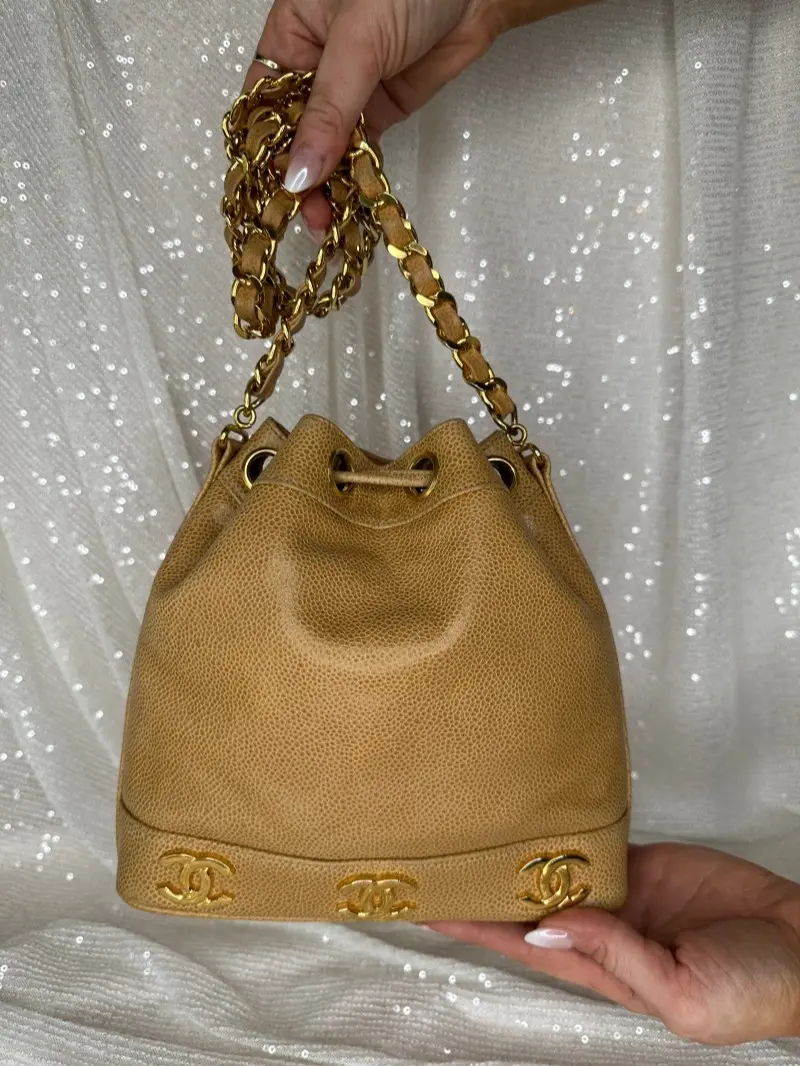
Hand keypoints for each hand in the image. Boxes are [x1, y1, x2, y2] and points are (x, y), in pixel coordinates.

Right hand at [245, 0, 600, 233]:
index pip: (263, 100)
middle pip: (293, 132)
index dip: (264, 146)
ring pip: (326, 148)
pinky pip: (359, 151)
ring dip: (325, 187)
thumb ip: (329, 110)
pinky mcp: (381, 111)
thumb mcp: (359, 42)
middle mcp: (314, 65)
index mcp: (291, 34)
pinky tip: (348, 206)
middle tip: (304, 215)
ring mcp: (350, 91)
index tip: (270, 190)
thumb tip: (298, 173)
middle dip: (296, 177)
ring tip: (326, 224)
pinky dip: (354, 179)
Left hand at [430, 843, 799, 1045]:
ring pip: (553, 868)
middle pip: (524, 903)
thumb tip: (549, 926)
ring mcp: (620, 893)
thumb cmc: (753, 991)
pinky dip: (560, 832)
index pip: (519, 945)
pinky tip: (529, 817)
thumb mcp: (682, 994)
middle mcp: (599, 930)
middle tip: (429, 857)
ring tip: (466, 829)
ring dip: (515, 854)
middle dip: (479, 885)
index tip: (425, 907)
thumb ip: (616, 956)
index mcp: (600, 971)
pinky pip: (593, 843)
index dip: (471, 927)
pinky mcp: (643, 863)